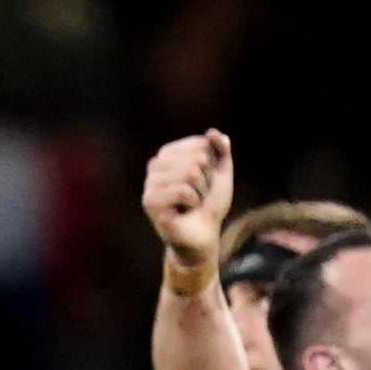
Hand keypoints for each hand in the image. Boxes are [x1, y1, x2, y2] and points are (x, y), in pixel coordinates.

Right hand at [143, 128, 233, 269]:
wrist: (203, 237)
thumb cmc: (209, 205)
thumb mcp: (220, 173)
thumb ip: (220, 150)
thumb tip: (212, 132)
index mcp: (168, 154)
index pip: (201, 144)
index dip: (211, 166)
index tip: (203, 183)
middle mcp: (155, 165)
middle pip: (197, 158)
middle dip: (206, 181)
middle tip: (198, 197)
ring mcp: (150, 183)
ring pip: (190, 173)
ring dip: (200, 193)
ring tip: (191, 204)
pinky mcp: (150, 201)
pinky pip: (182, 190)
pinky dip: (192, 203)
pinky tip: (184, 212)